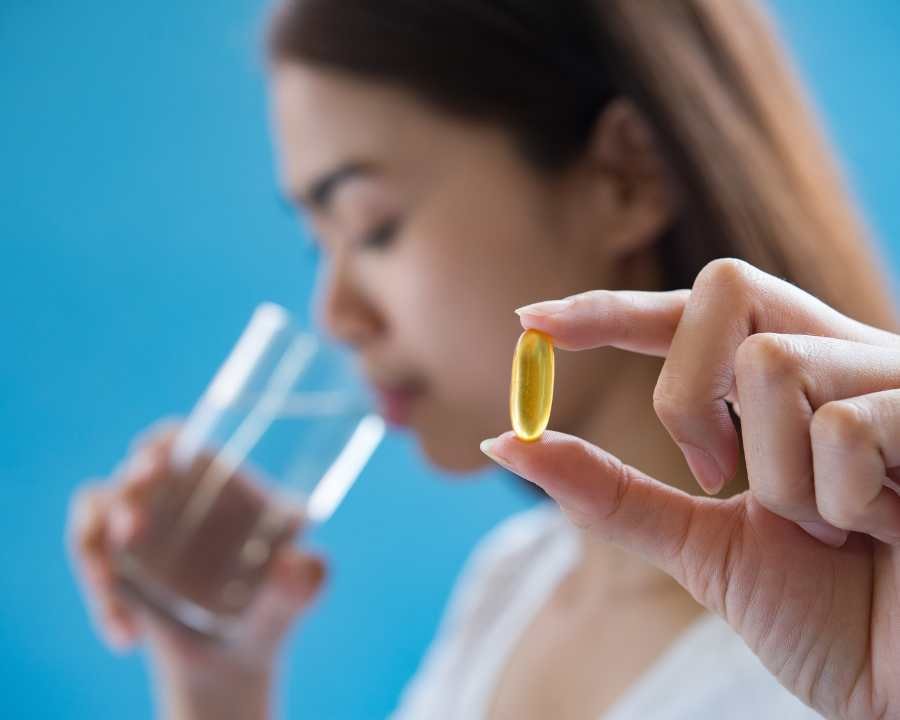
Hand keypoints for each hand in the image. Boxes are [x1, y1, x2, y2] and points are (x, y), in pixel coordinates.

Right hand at [67, 422, 325, 715]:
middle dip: (127, 491)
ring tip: (112, 589)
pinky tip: (127, 636)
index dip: (163, 442)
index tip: (154, 461)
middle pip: (136, 468)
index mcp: (222, 481)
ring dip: (95, 544)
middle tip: (131, 532)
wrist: (235, 661)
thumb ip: (304, 582)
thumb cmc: (273, 610)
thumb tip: (304, 563)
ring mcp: (140, 526)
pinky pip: (89, 560)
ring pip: (98, 508)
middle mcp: (176, 495)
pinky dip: (100, 597)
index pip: (181, 439)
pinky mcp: (114, 561)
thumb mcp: (293, 598)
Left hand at [483, 259, 899, 719]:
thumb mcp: (703, 547)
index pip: (692, 312)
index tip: (531, 320)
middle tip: (715, 475)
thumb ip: (612, 493)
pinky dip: (842, 501)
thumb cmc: (830, 616)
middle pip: (723, 289)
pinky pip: (844, 427)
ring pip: (773, 364)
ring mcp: (892, 378)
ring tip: (834, 527)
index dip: (610, 307)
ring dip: (780, 479)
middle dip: (688, 394)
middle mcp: (836, 359)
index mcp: (785, 386)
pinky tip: (886, 530)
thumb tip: (505, 443)